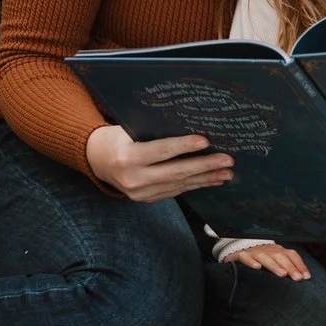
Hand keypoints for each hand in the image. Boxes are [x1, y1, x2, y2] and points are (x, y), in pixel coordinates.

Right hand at [84, 124, 232, 202]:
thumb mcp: (129, 129)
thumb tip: (192, 126)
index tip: (207, 141)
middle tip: (228, 161)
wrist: (97, 160)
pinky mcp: (147, 199)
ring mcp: (140, 193)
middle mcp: (134, 179)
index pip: (161, 151)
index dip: (184, 146)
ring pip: (179, 185)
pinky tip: (211, 180)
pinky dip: (195, 185)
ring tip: (227, 173)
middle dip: (205, 166)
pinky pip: (175, 191)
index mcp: (128, 157)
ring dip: (206, 179)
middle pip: (176, 172)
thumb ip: (154, 131)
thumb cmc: (117, 138)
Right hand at [219, 241, 308, 279]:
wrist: (238, 251)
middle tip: (297, 278)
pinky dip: (251, 261)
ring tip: (282, 274)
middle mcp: (268, 250)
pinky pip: (246, 257)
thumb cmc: (260, 260)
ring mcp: (254, 251)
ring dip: (274, 265)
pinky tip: (257, 268)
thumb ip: (287, 268)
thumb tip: (303, 278)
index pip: (291, 255)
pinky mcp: (241, 255)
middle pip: (280, 256)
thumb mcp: (274, 262)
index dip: (299, 265)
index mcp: (277, 251)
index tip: (306, 277)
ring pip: (265, 257)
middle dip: (290, 267)